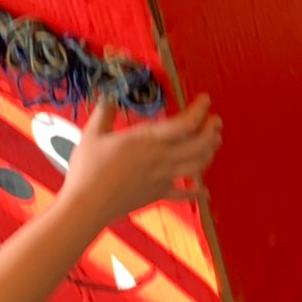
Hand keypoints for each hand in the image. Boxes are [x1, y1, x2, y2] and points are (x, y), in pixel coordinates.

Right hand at [59, 95, 221, 225]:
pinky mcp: (158, 195)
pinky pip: (183, 195)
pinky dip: (196, 193)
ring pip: (197, 166)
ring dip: (210, 153)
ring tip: (214, 142)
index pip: (185, 123)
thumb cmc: (87, 169)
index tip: (205, 100)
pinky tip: (206, 193)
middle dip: (212, 130)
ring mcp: (163, 178)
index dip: (200, 110)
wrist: (85, 206)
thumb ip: (104, 112)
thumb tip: (109, 95)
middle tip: (216, 120)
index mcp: (148, 140)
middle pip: (199, 144)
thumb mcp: (93, 134)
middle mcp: (162, 158)